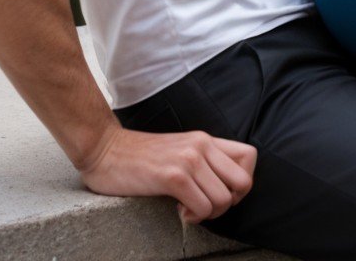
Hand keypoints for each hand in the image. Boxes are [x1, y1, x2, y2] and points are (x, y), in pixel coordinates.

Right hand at [79, 125, 256, 223]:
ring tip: (187, 208)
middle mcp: (202, 145)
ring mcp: (189, 160)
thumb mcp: (180, 150)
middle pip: (244, 182)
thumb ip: (203, 160)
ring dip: (208, 214)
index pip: (250, 156)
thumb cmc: (141, 158)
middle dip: (229, 203)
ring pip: (224, 199)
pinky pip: (203, 206)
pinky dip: (195, 217)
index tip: (221, 192)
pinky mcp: (172, 177)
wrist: (105, 149)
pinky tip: (178, 211)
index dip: (243, 182)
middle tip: (206, 206)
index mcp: (206, 139)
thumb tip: (226, 187)